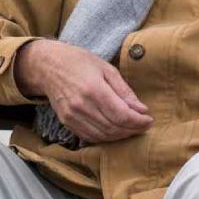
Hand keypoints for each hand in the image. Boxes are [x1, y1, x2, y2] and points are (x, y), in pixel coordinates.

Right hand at [15, 40, 152, 142]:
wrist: (48, 66)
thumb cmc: (79, 61)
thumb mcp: (106, 69)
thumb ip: (124, 91)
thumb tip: (141, 109)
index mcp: (94, 89)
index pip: (121, 115)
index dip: (138, 121)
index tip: (149, 120)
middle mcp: (82, 106)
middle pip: (113, 128)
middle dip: (132, 129)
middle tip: (144, 125)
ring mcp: (72, 116)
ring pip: (102, 136)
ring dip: (120, 136)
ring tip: (132, 128)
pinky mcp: (66, 122)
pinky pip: (90, 136)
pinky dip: (105, 137)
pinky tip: (115, 131)